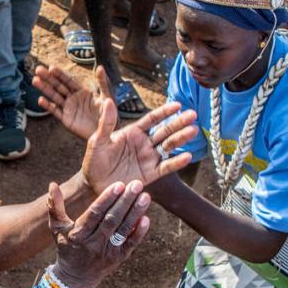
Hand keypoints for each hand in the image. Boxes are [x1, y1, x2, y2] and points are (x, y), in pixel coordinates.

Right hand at [33, 66, 108, 139]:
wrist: (106, 131)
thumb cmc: (108, 113)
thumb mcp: (107, 96)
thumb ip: (103, 82)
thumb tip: (100, 67)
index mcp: (82, 92)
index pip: (68, 80)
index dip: (60, 74)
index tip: (51, 67)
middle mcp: (73, 98)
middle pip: (58, 86)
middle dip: (48, 78)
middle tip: (38, 69)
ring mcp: (68, 108)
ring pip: (54, 96)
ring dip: (45, 89)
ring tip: (35, 80)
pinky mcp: (66, 119)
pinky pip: (55, 111)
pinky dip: (48, 106)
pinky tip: (40, 100)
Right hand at [47, 180, 150, 287]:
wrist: (75, 277)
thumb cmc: (67, 246)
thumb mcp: (57, 228)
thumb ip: (54, 206)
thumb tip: (52, 184)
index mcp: (78, 234)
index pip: (94, 214)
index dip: (107, 199)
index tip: (119, 184)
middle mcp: (94, 244)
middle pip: (111, 220)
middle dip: (125, 201)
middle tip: (137, 184)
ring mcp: (108, 252)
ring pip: (123, 230)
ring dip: (135, 213)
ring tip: (145, 196)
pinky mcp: (119, 258)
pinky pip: (131, 244)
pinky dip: (139, 232)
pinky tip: (146, 218)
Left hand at [79, 99, 197, 193]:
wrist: (94, 185)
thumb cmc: (93, 161)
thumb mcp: (97, 141)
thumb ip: (105, 123)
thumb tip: (108, 101)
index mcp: (133, 132)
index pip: (152, 119)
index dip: (165, 112)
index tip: (178, 105)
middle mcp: (144, 143)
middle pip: (165, 130)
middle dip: (179, 122)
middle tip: (193, 115)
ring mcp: (149, 158)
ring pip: (169, 146)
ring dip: (181, 138)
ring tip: (193, 131)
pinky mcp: (151, 174)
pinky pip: (166, 167)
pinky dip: (177, 162)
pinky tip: (187, 156)